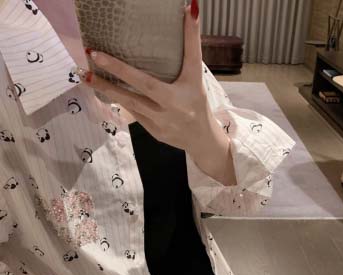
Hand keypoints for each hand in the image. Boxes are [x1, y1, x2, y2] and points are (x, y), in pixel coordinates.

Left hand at [79, 3, 235, 184]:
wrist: (202, 139)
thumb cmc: (198, 102)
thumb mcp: (196, 74)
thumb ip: (192, 44)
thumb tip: (190, 9)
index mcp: (176, 97)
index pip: (146, 81)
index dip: (124, 69)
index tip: (101, 53)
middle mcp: (165, 112)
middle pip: (133, 94)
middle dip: (110, 75)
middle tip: (91, 55)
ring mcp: (157, 125)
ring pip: (128, 104)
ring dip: (106, 89)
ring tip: (86, 75)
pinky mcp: (152, 133)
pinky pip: (133, 113)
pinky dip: (120, 100)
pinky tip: (106, 88)